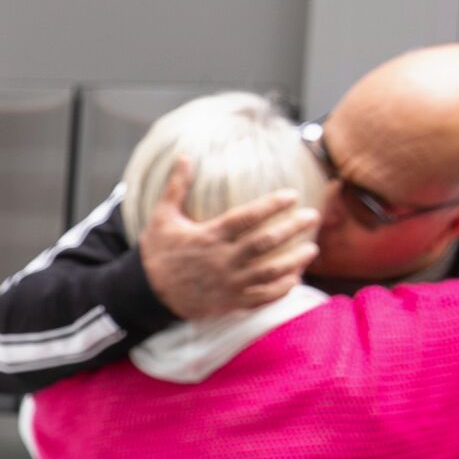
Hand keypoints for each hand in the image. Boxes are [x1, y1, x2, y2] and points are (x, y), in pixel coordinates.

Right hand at [137, 156, 320, 318]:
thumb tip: (184, 156)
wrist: (147, 294)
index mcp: (208, 237)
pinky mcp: (231, 302)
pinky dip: (282, 288)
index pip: (246, 218)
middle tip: (312, 216)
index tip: (292, 195)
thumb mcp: (161, 217)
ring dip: (294, 261)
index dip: (271, 206)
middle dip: (292, 229)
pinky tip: (295, 277)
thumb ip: (176, 187)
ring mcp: (229, 284)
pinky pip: (263, 297)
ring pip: (270, 272)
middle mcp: (222, 260)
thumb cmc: (157, 253)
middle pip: (265, 243)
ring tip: (312, 249)